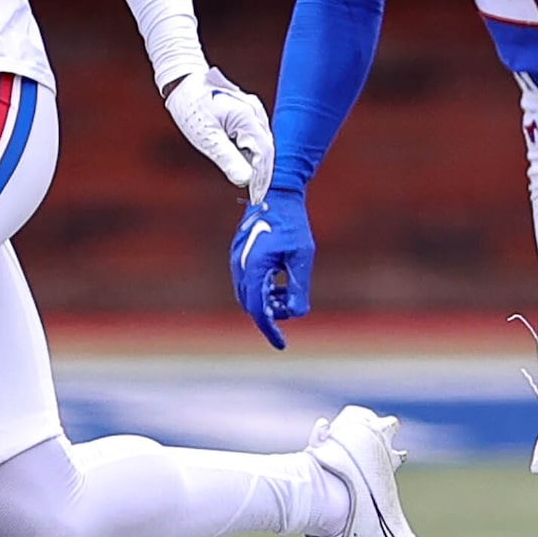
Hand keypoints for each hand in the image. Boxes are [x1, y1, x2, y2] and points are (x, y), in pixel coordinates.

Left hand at [164, 66, 273, 199]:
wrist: (183, 82)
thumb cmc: (191, 106)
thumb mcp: (206, 137)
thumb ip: (227, 159)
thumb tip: (245, 180)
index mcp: (247, 117)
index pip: (264, 154)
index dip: (261, 179)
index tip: (256, 198)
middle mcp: (255, 112)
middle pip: (267, 150)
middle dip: (262, 175)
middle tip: (255, 196)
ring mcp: (253, 111)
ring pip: (263, 144)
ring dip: (258, 165)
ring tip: (252, 186)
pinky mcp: (248, 113)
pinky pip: (255, 137)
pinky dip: (252, 153)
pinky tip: (245, 166)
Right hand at [231, 190, 313, 349]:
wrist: (275, 191)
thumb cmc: (291, 223)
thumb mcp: (301, 258)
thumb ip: (298, 288)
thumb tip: (295, 314)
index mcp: (254, 269)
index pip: (258, 311)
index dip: (270, 330)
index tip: (282, 345)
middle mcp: (240, 266)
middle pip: (250, 305)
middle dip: (269, 315)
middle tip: (289, 310)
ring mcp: (236, 259)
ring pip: (247, 294)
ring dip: (265, 301)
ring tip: (285, 294)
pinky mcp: (238, 253)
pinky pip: (246, 280)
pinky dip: (261, 289)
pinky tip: (277, 281)